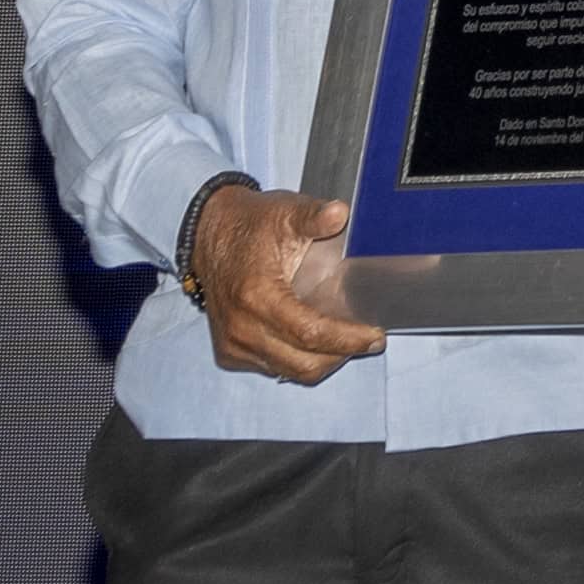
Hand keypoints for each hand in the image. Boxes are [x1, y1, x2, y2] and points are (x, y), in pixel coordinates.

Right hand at [195, 187, 385, 384]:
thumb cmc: (249, 225)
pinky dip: (298, 359)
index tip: (375, 336)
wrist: (208, 235)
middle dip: (342, 354)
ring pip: (290, 371)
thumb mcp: (285, 212)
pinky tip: (315, 340)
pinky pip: (273, 367)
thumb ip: (313, 216)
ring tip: (345, 340)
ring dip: (323, 361)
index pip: (310, 333)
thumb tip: (339, 213)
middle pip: (304, 362)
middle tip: (367, 339)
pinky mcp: (229, 352)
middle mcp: (242, 327)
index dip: (347, 339)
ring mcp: (233, 343)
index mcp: (257, 295)